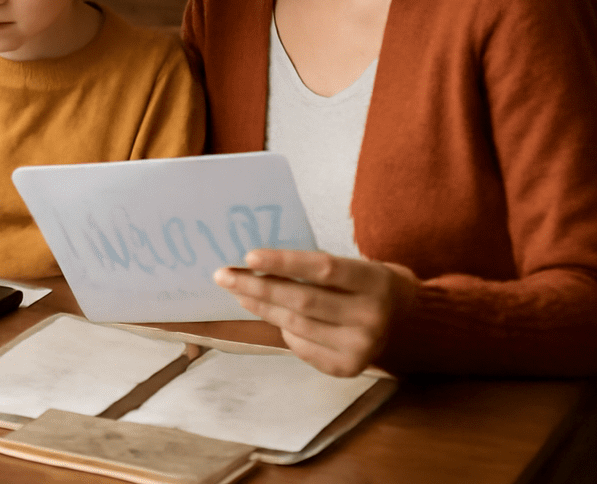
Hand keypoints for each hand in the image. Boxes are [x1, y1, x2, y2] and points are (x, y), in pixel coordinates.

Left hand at [214, 248, 418, 376]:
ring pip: (296, 325)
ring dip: (261, 307)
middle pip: (303, 301)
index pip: (322, 268)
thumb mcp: (350, 264)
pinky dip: (281, 329)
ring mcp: (362, 347)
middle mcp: (372, 317)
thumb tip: (253, 263)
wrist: (401, 315)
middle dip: (257, 287)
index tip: (248, 256)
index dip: (284, 262)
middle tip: (223, 275)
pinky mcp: (348, 368)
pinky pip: (301, 347)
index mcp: (375, 281)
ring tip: (237, 292)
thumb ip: (312, 266)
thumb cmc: (362, 281)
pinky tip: (268, 314)